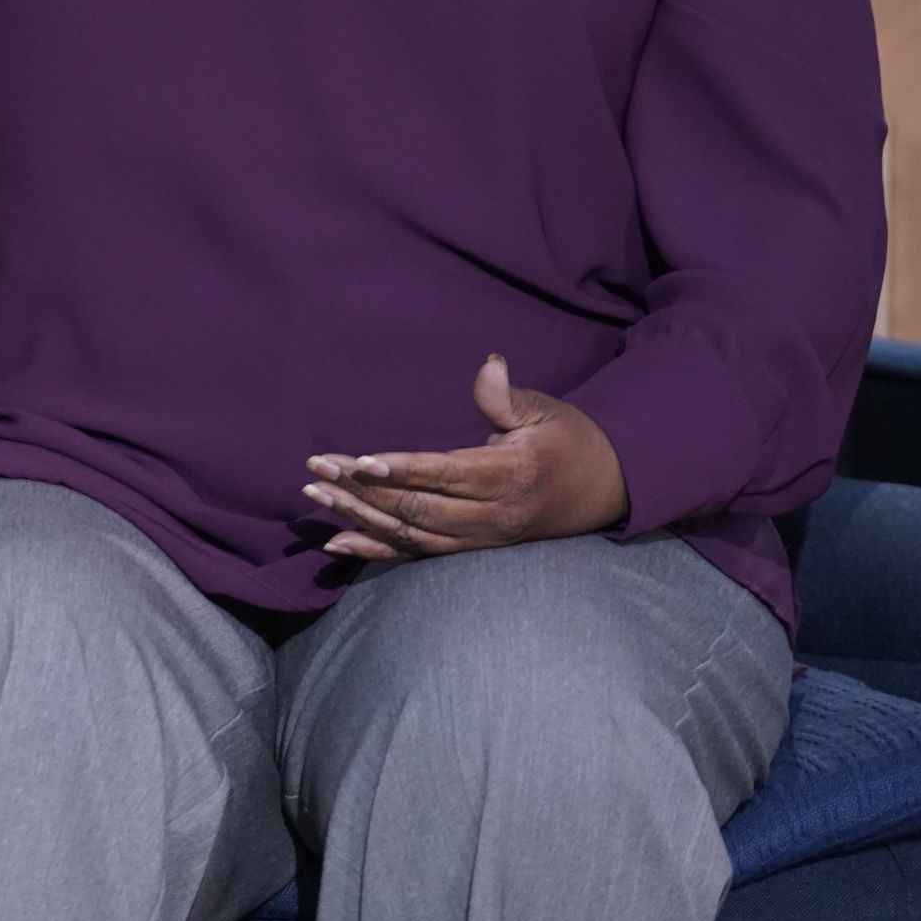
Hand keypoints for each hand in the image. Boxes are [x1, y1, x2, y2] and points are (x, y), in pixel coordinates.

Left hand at [302, 355, 629, 561]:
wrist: (604, 490)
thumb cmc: (569, 441)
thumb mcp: (545, 411)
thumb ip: (507, 397)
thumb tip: (488, 366)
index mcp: (509, 477)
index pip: (445, 475)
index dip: (401, 470)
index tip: (359, 461)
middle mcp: (491, 516)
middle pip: (418, 508)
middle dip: (363, 490)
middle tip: (317, 468)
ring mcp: (479, 538)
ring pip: (411, 533)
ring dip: (360, 516)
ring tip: (315, 495)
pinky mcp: (471, 549)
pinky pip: (418, 554)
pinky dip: (376, 550)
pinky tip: (337, 543)